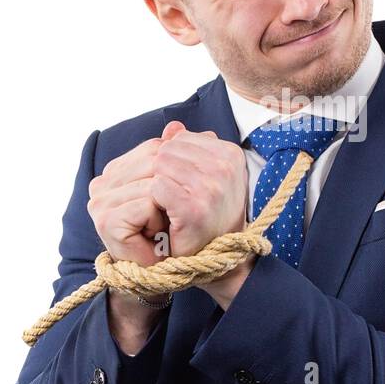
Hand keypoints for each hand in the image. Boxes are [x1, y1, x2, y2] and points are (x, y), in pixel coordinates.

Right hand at [87, 132, 172, 265]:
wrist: (168, 270)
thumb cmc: (177, 229)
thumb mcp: (180, 186)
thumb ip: (176, 154)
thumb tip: (176, 126)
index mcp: (116, 171)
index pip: (154, 147)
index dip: (178, 166)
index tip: (183, 192)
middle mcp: (102, 183)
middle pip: (153, 160)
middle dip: (175, 183)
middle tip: (179, 210)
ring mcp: (99, 201)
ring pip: (153, 181)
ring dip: (170, 204)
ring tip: (168, 223)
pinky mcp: (105, 219)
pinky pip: (147, 202)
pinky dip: (160, 217)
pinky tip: (159, 232)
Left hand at [148, 121, 248, 257]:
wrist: (217, 257)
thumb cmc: (211, 215)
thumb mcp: (208, 176)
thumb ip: (192, 149)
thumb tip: (173, 126)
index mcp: (231, 154)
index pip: (182, 138)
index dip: (171, 158)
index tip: (178, 180)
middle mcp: (225, 167)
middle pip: (168, 149)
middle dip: (161, 170)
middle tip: (167, 194)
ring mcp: (211, 187)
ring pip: (160, 164)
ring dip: (156, 184)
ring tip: (165, 203)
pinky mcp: (194, 207)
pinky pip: (157, 186)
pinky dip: (153, 199)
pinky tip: (162, 211)